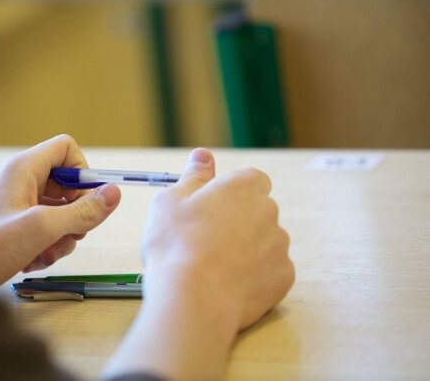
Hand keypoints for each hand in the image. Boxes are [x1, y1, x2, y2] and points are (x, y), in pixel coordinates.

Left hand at [0, 135, 120, 290]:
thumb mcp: (41, 229)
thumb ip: (82, 212)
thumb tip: (114, 194)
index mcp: (23, 169)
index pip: (66, 148)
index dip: (84, 172)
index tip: (89, 201)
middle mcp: (19, 181)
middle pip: (66, 184)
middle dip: (75, 213)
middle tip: (70, 235)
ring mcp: (14, 203)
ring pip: (58, 210)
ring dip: (61, 236)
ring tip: (45, 254)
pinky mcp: (11, 224)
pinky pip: (42, 227)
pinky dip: (45, 245)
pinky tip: (31, 262)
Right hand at [142, 147, 293, 329]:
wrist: (194, 299)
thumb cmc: (176, 245)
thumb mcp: (170, 200)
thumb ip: (193, 175)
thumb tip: (203, 155)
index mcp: (243, 186)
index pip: (250, 178)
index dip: (231, 192)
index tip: (211, 207)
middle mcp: (269, 211)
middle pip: (258, 210)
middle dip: (239, 220)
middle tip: (207, 239)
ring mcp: (279, 245)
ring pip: (265, 240)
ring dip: (248, 247)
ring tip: (216, 265)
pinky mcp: (284, 276)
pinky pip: (270, 270)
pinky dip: (255, 274)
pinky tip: (230, 282)